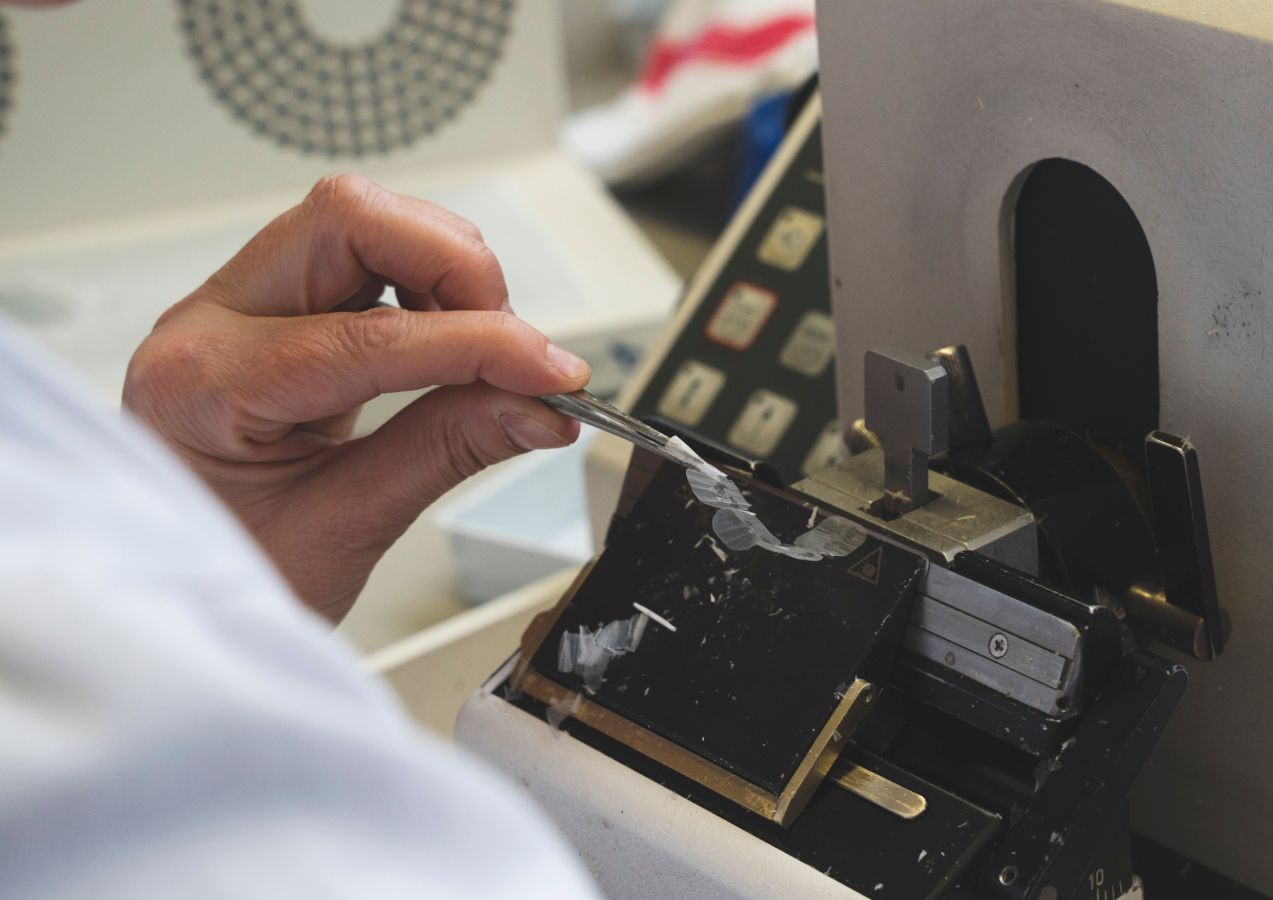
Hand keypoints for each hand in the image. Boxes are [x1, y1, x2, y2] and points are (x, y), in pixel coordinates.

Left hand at [124, 174, 590, 621]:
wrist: (173, 591)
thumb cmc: (231, 573)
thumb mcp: (344, 529)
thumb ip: (445, 452)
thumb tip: (535, 405)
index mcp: (205, 385)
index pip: (368, 334)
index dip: (480, 345)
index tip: (551, 375)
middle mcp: (210, 322)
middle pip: (349, 219)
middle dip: (455, 268)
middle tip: (512, 345)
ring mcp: (237, 306)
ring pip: (360, 219)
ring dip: (444, 270)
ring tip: (482, 352)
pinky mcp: (271, 309)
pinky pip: (359, 254)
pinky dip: (426, 285)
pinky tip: (448, 343)